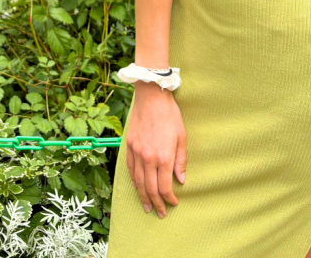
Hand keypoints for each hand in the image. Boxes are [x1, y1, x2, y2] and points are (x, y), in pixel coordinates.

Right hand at [125, 81, 185, 217]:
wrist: (151, 96)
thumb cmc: (170, 114)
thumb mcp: (182, 136)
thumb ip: (181, 160)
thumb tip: (181, 180)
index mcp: (164, 156)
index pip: (164, 186)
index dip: (169, 198)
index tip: (173, 203)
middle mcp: (148, 157)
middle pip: (150, 188)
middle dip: (156, 203)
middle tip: (160, 213)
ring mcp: (136, 151)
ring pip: (138, 181)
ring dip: (143, 196)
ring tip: (147, 207)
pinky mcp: (129, 145)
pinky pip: (130, 168)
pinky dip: (134, 180)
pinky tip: (137, 187)